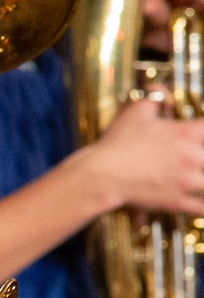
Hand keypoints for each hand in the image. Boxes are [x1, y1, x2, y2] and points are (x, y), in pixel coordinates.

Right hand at [79, 100, 203, 214]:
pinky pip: (202, 208)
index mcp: (187, 134)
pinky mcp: (177, 201)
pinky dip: (203, 207)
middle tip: (196, 160)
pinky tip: (201, 205)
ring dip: (203, 181)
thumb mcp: (136, 113)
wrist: (103, 174)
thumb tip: (156, 89)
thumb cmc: (117, 144)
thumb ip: (153, 99)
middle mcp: (193, 157)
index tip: (201, 133)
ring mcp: (187, 181)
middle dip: (203, 159)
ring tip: (197, 180)